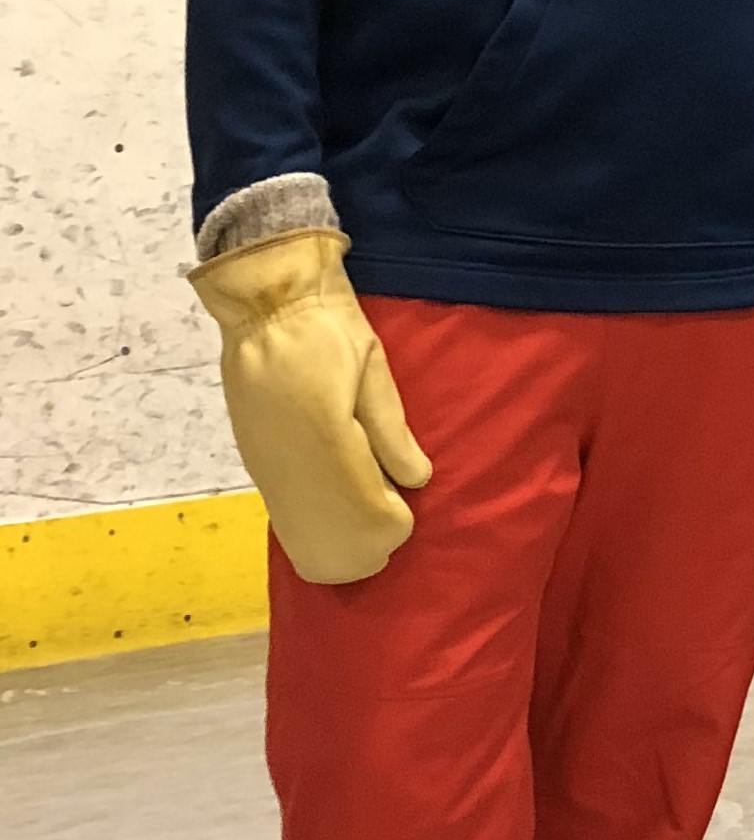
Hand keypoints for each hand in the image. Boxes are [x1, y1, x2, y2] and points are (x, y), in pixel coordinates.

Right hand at [187, 229, 432, 584]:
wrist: (266, 302)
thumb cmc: (325, 328)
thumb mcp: (371, 369)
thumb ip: (391, 431)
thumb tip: (415, 480)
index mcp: (319, 436)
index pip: (358, 508)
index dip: (387, 520)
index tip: (405, 507)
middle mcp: (281, 460)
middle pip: (323, 535)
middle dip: (362, 537)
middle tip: (389, 511)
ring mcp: (261, 462)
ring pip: (299, 528)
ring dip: (336, 531)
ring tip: (367, 506)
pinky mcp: (252, 456)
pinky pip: (285, 506)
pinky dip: (313, 517)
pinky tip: (336, 504)